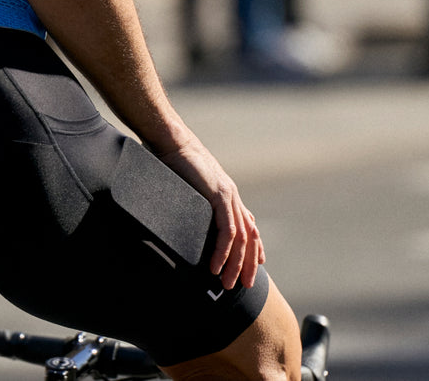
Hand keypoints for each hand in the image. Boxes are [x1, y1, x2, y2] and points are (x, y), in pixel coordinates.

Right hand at [154, 136, 264, 289]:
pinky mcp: (219, 196)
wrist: (172, 142)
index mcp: (227, 195)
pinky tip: (216, 266)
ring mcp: (228, 196)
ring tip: (228, 283)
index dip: (254, 247)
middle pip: (250, 237)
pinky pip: (226, 230)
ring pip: (241, 238)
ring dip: (235, 264)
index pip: (248, 226)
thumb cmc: (174, 162)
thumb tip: (187, 218)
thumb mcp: (190, 188)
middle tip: (243, 285)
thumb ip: (196, 204)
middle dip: (248, 264)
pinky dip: (223, 251)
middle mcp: (233, 197)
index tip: (256, 265)